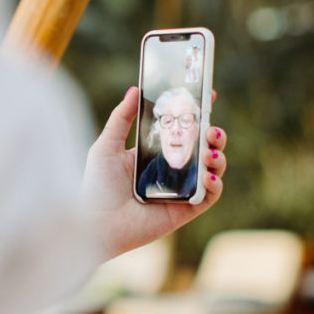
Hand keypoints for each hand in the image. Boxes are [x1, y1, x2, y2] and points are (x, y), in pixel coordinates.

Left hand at [81, 86, 226, 258]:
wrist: (96, 224)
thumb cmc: (96, 187)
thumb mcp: (106, 145)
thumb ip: (121, 117)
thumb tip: (134, 89)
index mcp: (154, 152)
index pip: (182, 128)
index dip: (198, 112)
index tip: (209, 94)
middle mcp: (170, 169)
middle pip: (203, 146)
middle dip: (214, 133)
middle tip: (211, 128)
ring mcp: (180, 189)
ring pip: (211, 168)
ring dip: (217, 156)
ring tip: (209, 150)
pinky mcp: (185, 209)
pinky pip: (209, 195)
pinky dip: (215, 184)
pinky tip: (208, 175)